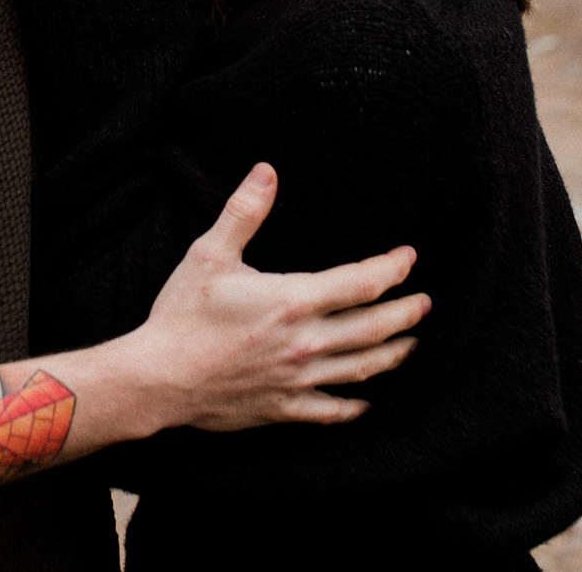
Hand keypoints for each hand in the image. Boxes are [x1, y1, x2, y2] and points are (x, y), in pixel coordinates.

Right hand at [125, 163, 430, 432]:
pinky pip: (332, 411)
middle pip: (375, 328)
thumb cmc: (181, 315)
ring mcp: (298, 380)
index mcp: (294, 301)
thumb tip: (267, 170)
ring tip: (411, 343)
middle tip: (424, 302)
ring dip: (393, 354)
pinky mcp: (283, 409)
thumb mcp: (210, 254)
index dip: (393, 268)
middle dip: (406, 313)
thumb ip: (244, 212)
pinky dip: (355, 405)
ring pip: (362, 369)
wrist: (157, 380)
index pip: (362, 282)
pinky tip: (366, 399)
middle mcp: (306, 343)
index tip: (409, 257)